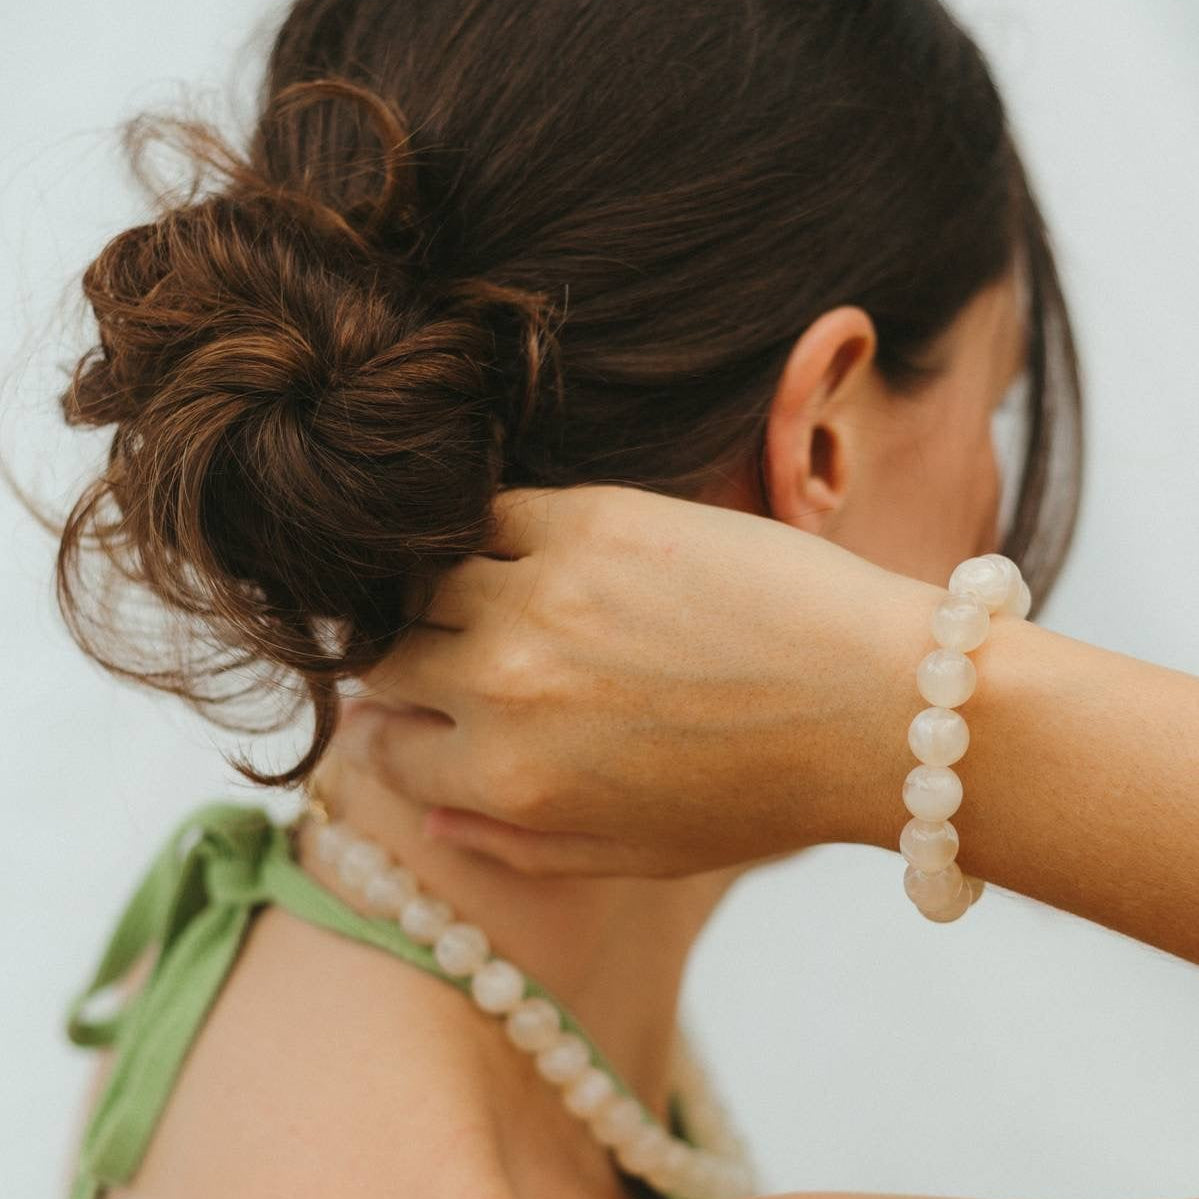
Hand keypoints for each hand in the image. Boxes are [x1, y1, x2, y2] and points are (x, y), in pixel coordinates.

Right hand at [323, 484, 940, 876]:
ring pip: (423, 579)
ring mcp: (541, 594)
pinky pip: (491, 515)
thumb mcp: (630, 855)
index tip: (415, 716)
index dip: (394, 734)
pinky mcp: (589, 520)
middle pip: (389, 657)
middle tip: (445, 653)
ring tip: (487, 599)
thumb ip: (513, 842)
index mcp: (508, 782)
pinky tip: (530, 554)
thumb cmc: (760, 791)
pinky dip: (492, 535)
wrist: (875, 702)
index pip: (386, 752)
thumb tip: (429, 814)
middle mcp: (505, 686)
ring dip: (441, 593)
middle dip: (406, 663)